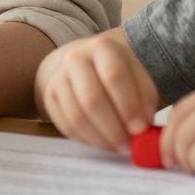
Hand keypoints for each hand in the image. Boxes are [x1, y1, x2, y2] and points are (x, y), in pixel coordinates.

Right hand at [35, 29, 159, 152]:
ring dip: (101, 139)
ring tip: (119, 147)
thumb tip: (143, 130)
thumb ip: (145, 99)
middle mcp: (76, 58)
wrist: (88, 63)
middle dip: (113, 129)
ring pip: (77, 117)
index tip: (141, 128)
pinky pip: (66, 126)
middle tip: (129, 146)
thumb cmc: (122, 73)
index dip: (128, 105)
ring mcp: (58, 77)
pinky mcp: (50, 97)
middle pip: (92, 99)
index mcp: (103, 47)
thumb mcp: (139, 76)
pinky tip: (104, 143)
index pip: (114, 76)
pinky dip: (88, 140)